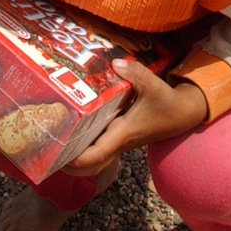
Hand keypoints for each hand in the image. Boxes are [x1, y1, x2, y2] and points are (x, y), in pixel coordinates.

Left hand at [63, 59, 207, 177]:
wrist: (183, 114)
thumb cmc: (167, 103)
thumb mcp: (154, 86)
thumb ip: (136, 74)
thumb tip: (116, 63)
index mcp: (123, 134)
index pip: (95, 156)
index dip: (75, 160)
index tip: (56, 153)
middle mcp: (118, 142)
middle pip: (89, 167)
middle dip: (68, 166)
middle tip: (48, 151)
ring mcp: (118, 141)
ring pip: (93, 160)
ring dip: (74, 157)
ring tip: (54, 141)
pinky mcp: (120, 136)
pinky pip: (98, 148)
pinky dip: (84, 145)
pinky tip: (73, 127)